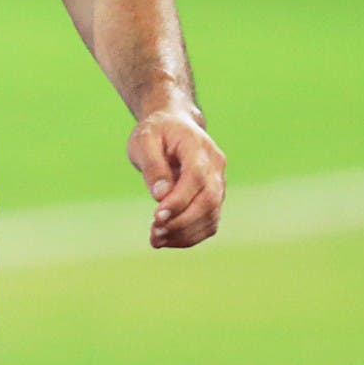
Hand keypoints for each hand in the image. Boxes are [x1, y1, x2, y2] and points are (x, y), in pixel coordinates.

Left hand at [128, 107, 225, 248]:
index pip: (196, 177)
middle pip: (208, 200)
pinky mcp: (215, 198)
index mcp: (198, 145)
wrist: (173, 126)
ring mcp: (219, 182)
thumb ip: (152, 166)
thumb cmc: (156, 132)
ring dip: (184, 233)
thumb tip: (161, 197)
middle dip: (181, 221)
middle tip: (154, 232)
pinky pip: (209, 223)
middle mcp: (215, 165)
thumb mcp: (144, 140)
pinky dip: (189, 235)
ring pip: (211, 216)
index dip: (179, 200)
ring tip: (155, 239)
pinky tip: (166, 239)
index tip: (157, 217)